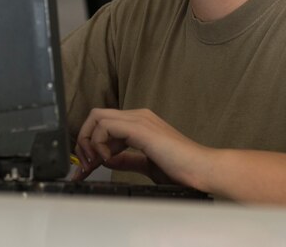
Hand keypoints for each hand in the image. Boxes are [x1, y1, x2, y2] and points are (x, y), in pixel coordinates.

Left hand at [72, 108, 206, 187]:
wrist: (202, 170)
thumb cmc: (181, 169)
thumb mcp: (146, 164)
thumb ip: (127, 159)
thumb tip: (108, 159)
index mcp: (140, 123)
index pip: (103, 123)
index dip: (89, 145)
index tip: (87, 167)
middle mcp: (138, 116)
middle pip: (96, 116)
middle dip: (83, 141)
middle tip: (85, 166)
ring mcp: (140, 119)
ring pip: (98, 117)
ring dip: (88, 142)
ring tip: (95, 164)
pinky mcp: (141, 128)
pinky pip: (107, 126)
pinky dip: (99, 143)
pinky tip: (107, 159)